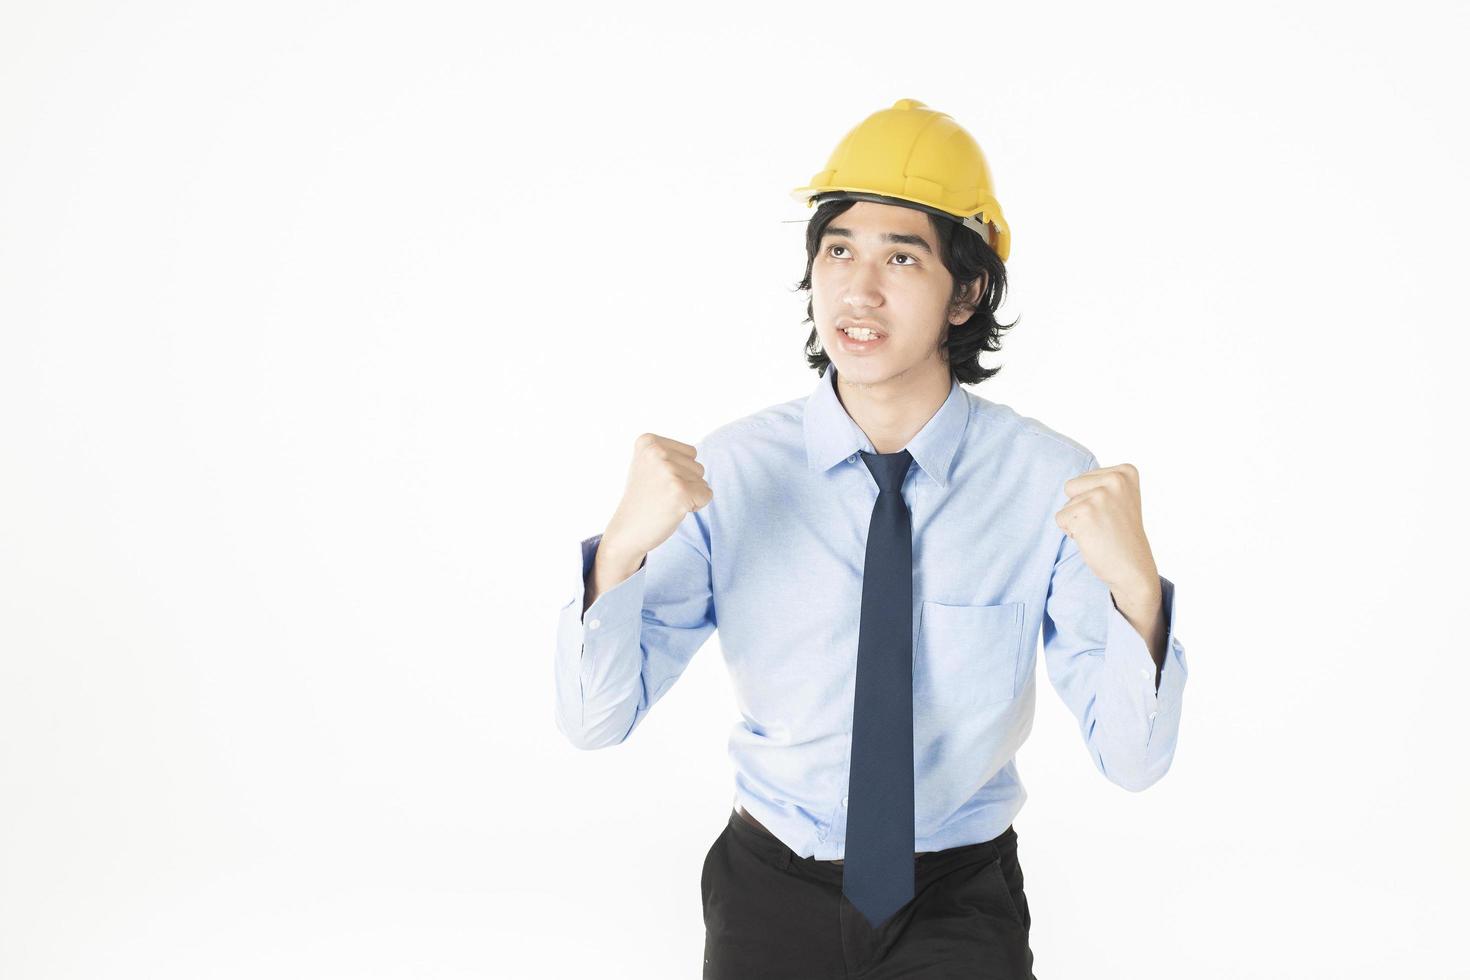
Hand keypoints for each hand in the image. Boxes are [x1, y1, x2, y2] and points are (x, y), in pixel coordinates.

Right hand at [601, 433, 711, 563]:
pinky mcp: (679, 491)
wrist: (627, 530)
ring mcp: (668, 471)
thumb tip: (696, 451)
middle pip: (697, 465)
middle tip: (660, 495)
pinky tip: (674, 510)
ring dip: (689, 494)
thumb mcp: (648, 465)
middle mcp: (657, 452)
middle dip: (685, 483)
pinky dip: (696, 505)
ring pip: (703, 480)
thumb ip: (670, 453)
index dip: (680, 472)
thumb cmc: (643, 499)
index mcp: (648, 441)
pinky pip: (707, 494)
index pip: (690, 452)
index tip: (656, 482)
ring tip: (665, 502)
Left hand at [1054, 462, 1158, 595]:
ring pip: (1065, 504)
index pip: (1083, 478)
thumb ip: (1100, 483)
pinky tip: (1093, 539)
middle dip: (1080, 507)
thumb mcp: (1119, 498)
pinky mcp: (1086, 513)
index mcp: (1126, 471)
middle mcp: (1115, 479)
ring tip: (1100, 532)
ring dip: (1077, 521)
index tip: (1113, 514)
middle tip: (1104, 524)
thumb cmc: (1121, 535)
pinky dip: (1072, 532)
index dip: (1091, 499)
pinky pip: (1060, 518)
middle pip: (1071, 486)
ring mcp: (1101, 496)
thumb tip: (1064, 475)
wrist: (1133, 569)